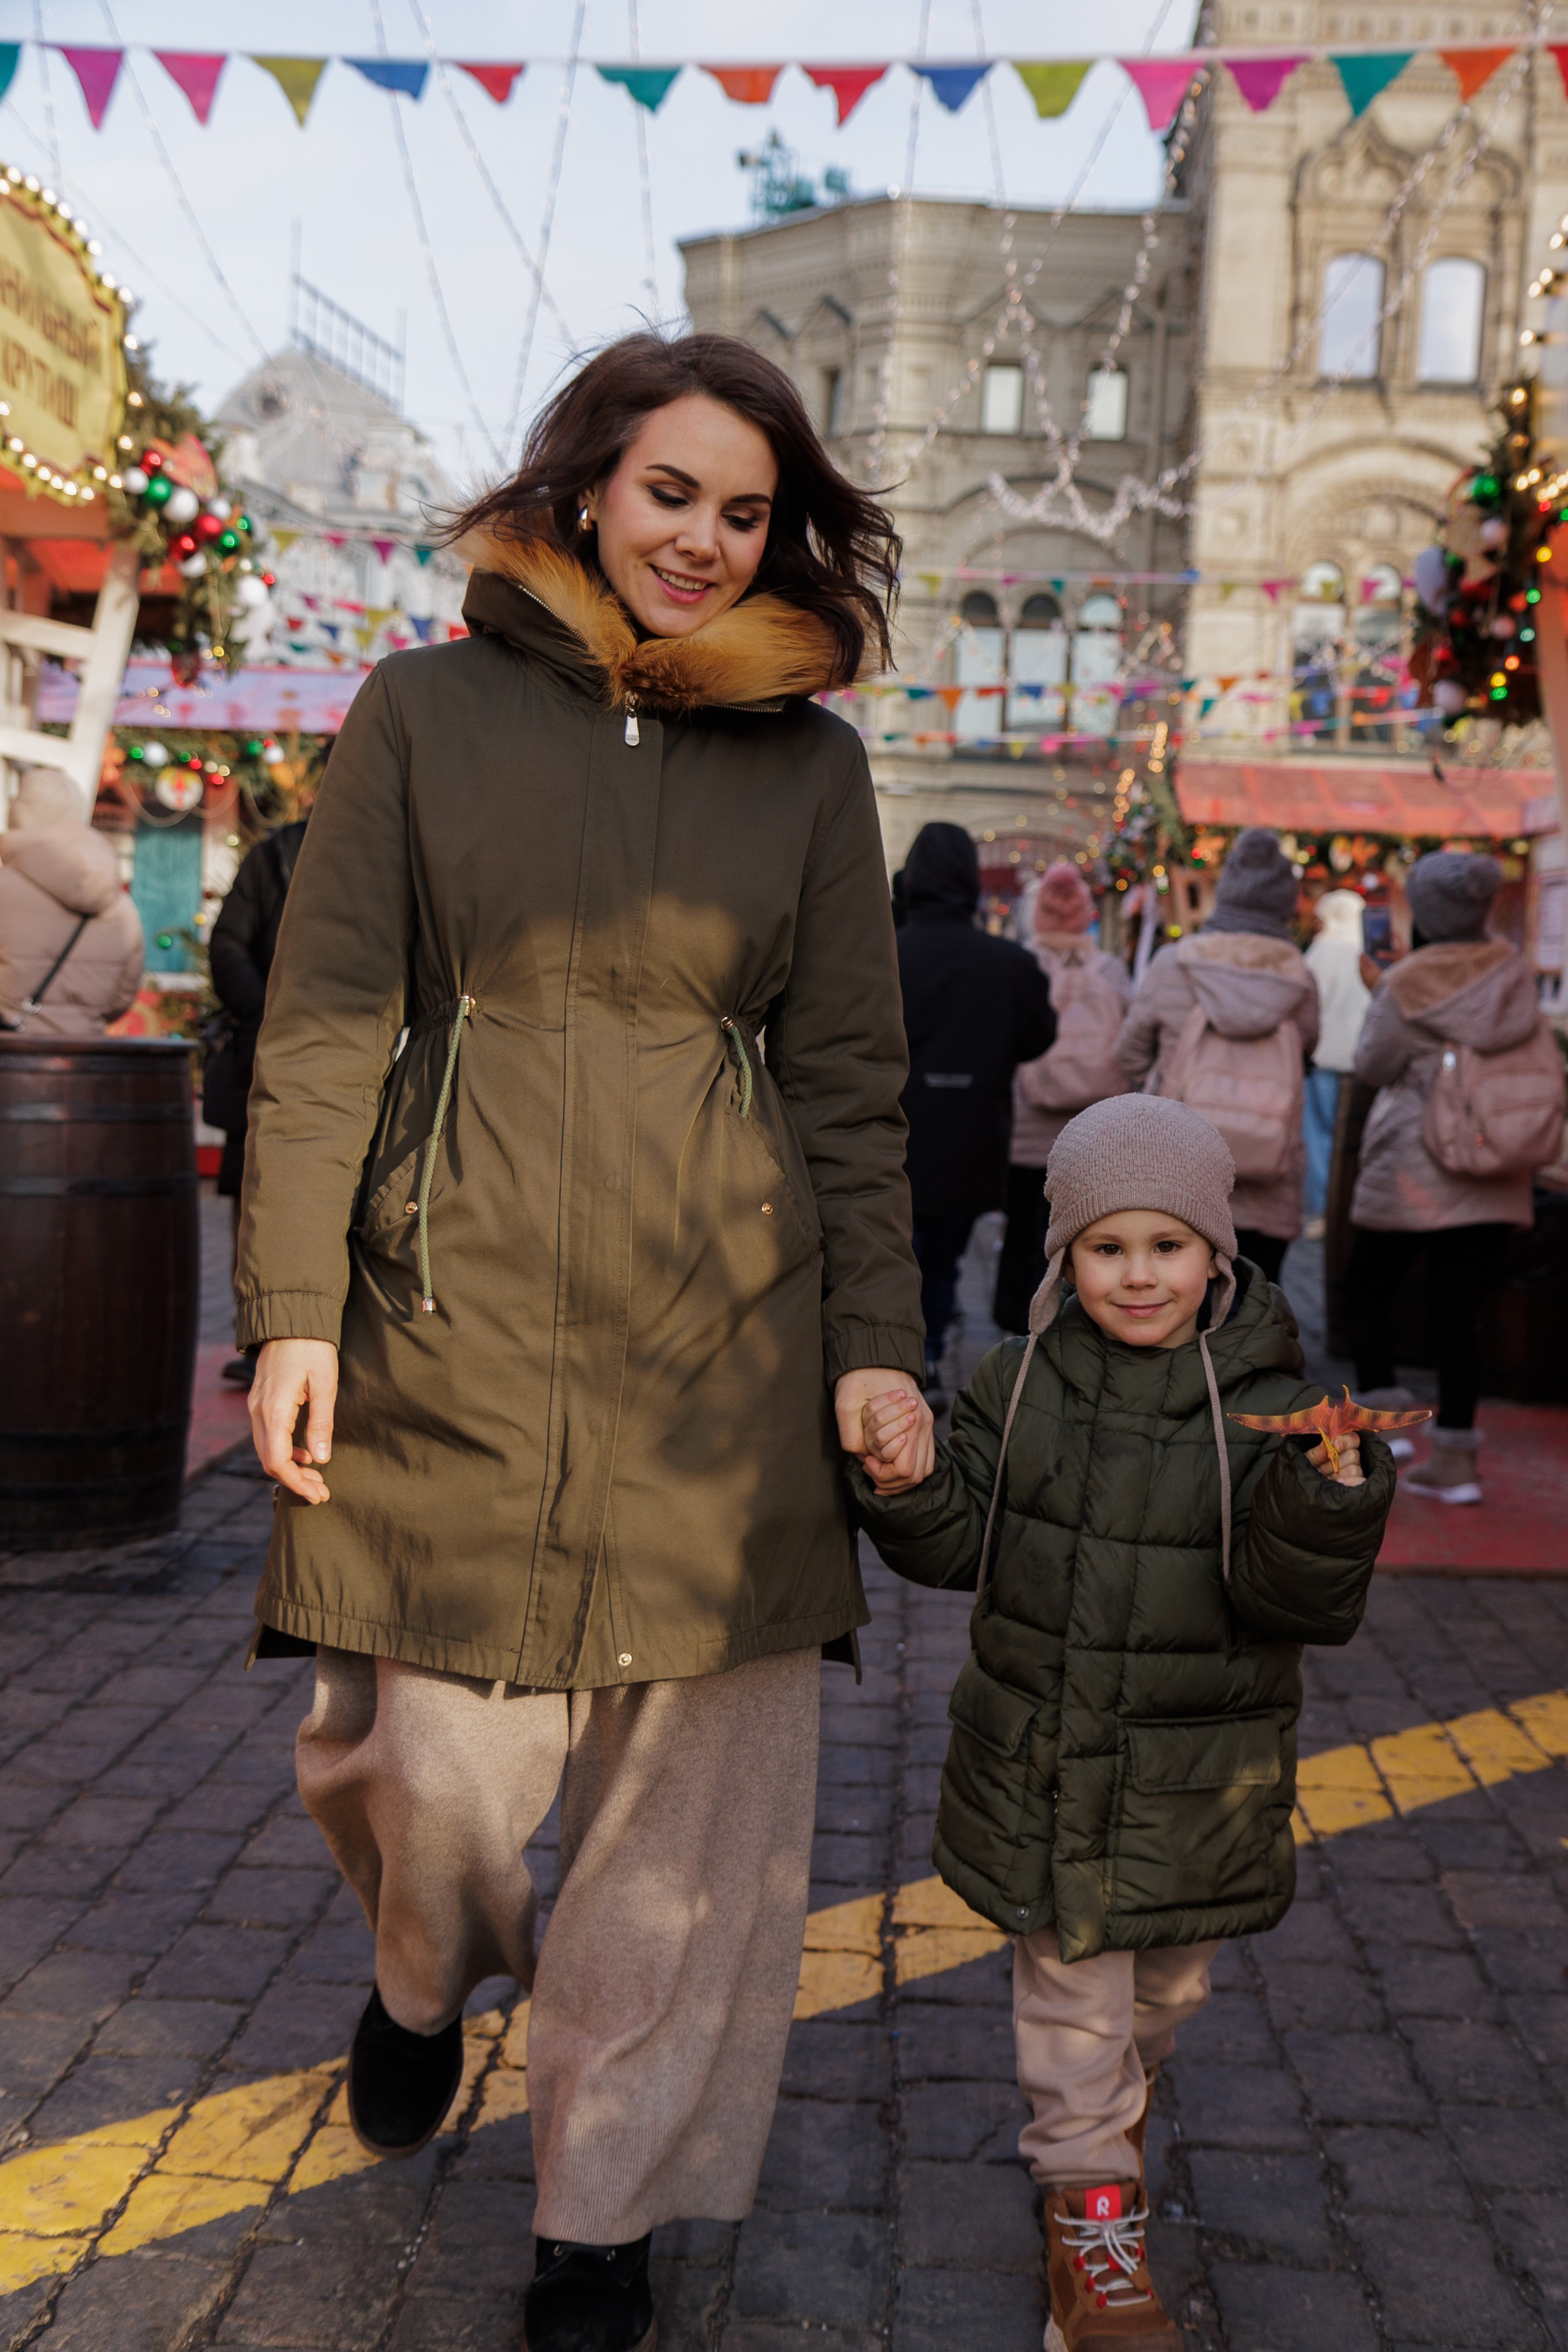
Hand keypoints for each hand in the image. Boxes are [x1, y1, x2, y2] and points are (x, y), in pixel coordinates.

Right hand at [250, 1339, 338, 1504]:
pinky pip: (266, 1436)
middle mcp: (258, 1411)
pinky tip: (305, 1453)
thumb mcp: (325, 1384)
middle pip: (269, 1460)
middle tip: (321, 1492)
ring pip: (266, 1450)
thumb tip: (320, 1460)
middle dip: (294, 1481)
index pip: (278, 1461)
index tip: (319, 1495)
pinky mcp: (259, 1401)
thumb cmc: (312, 1348)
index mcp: (274, 1410)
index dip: (297, 1483)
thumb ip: (322, 1423)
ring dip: (289, 1468)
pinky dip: (283, 1451)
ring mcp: (255, 1406)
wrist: (290, 1317)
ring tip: (316, 1478)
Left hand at [835, 1367, 934, 1494]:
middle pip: (917, 1475)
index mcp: (910, 1422)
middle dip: (892, 1482)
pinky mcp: (924, 1423)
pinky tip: (890, 1465)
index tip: (867, 1462)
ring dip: (901, 1478)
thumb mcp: (845, 1404)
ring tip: (880, 1473)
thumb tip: (861, 1457)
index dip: (883, 1474)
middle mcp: (923, 1426)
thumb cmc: (860, 1378)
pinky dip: (909, 1467)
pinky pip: (925, 1457)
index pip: (905, 1470)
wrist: (878, 1354)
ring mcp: (927, 1424)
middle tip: (872, 1472)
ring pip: (924, 1469)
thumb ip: (850, 1435)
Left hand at [1307, 1430, 1363, 1487]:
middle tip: (1322, 1468)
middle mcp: (1351, 1458)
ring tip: (1326, 1477)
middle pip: (1353, 1455)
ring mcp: (1355, 1472)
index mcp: (1342, 1446)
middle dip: (1335, 1462)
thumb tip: (1328, 1441)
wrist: (1309, 1486)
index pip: (1353, 1439)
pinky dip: (1350, 1482)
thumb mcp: (1309, 1459)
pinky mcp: (1357, 1484)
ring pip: (1355, 1469)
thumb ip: (1318, 1451)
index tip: (1336, 1445)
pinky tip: (1338, 1482)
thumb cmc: (1309, 1468)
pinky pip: (1360, 1481)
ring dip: (1337, 1475)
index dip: (1346, 1441)